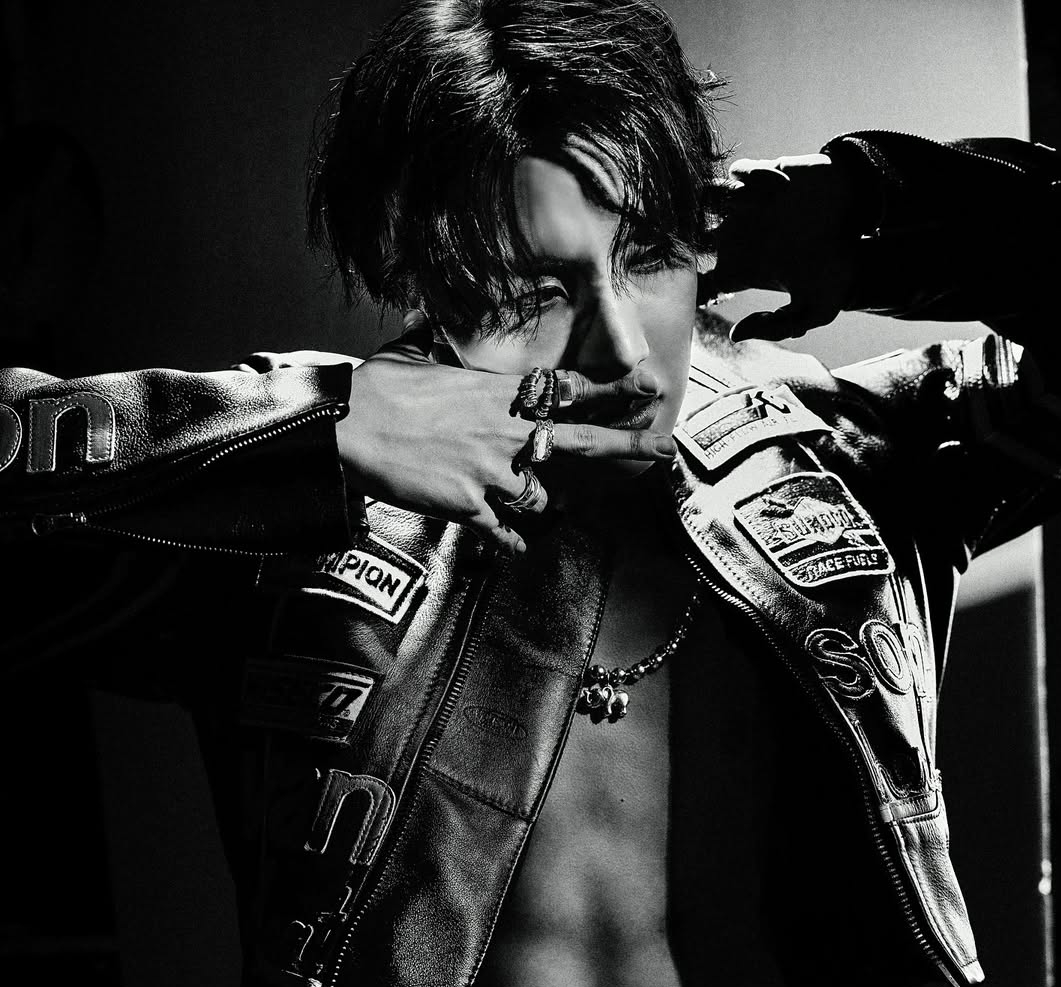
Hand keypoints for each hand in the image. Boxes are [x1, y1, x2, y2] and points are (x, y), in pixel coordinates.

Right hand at [336, 314, 675, 553]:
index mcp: (500, 392)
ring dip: (542, 503)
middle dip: (628, 445)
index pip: (569, 388)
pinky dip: (512, 543)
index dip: (612, 389)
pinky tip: (518, 549)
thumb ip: (435, 340)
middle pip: (582, 440)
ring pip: (542, 497)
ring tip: (544, 508)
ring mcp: (492, 471)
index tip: (647, 387)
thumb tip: (426, 316)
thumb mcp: (414, 351)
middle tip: (665, 450)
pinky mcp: (470, 505)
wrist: (349, 426)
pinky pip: (505, 531)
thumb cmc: (377, 387)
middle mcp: (507, 431)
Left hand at [703, 153, 862, 342]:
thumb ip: (778, 327)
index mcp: (741, 271)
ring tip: (748, 209)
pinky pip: (738, 172)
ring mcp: (748, 206)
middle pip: (688, 237)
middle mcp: (737, 239)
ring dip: (715, 202)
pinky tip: (777, 189)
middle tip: (705, 238)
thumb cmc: (838, 270)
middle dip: (684, 237)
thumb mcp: (815, 310)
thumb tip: (736, 334)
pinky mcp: (764, 175)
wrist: (863, 228)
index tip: (698, 283)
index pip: (697, 281)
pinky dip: (749, 178)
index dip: (686, 284)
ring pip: (706, 199)